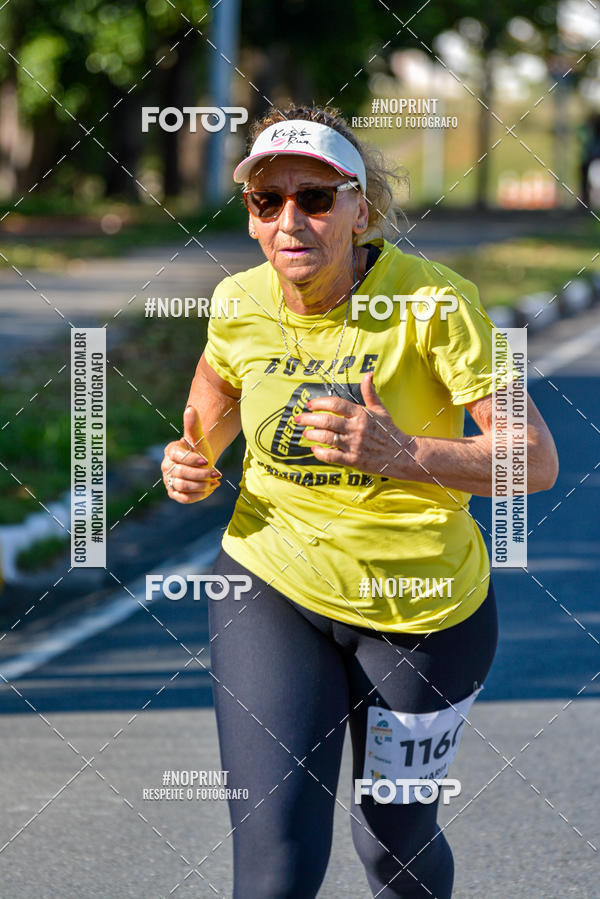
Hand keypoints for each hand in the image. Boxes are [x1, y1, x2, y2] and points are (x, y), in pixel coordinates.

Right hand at [161, 405, 221, 502]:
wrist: (200, 464)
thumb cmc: (198, 449)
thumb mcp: (198, 438)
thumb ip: (193, 425)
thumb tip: (191, 408)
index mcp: (170, 451)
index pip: (178, 457)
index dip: (192, 460)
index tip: (207, 461)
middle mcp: (166, 466)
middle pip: (181, 473)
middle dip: (201, 474)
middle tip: (217, 474)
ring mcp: (168, 481)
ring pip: (182, 486)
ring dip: (201, 485)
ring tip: (214, 481)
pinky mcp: (174, 493)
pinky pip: (183, 498)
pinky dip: (198, 495)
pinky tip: (210, 488)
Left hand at [293, 372, 416, 478]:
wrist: (401, 454)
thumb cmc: (389, 431)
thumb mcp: (380, 409)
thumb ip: (370, 392)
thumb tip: (368, 373)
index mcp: (361, 414)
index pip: (336, 404)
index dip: (319, 403)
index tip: (309, 404)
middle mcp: (356, 428)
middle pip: (326, 420)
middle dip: (308, 419)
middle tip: (298, 419)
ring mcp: (354, 444)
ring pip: (326, 438)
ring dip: (312, 435)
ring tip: (305, 433)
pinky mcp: (353, 460)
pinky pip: (332, 456)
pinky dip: (320, 453)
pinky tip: (315, 449)